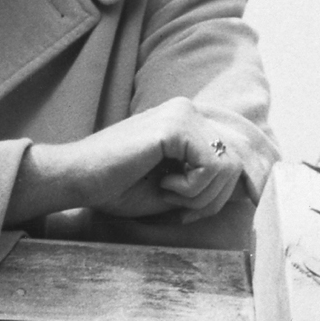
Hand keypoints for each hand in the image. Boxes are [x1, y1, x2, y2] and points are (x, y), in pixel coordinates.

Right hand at [16, 101, 245, 224]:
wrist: (77, 179)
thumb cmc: (116, 187)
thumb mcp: (172, 188)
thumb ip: (203, 182)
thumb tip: (243, 194)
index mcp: (186, 121)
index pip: (228, 160)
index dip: (214, 196)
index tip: (184, 210)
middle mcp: (187, 110)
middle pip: (234, 164)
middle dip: (211, 199)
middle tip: (178, 207)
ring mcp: (182, 113)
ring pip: (228, 166)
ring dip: (202, 195)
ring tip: (169, 194)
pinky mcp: (175, 125)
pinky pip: (212, 166)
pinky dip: (193, 189)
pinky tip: (164, 186)